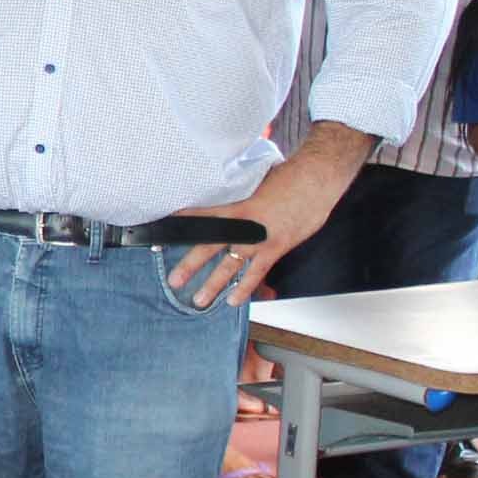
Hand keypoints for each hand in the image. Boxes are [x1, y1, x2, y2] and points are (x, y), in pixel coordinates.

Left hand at [166, 149, 355, 309]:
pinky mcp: (275, 247)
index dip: (181, 223)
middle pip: (209, 245)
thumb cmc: (288, 177)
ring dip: (213, 284)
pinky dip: (245, 288)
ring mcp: (258, 238)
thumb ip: (239, 194)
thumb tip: (225, 197)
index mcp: (234, 204)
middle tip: (175, 279)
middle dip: (190, 264)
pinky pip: (256, 273)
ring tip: (199, 299)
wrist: (315, 179)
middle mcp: (243, 223)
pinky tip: (233, 300)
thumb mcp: (255, 181)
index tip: (162, 232)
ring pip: (230, 265)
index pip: (200, 215)